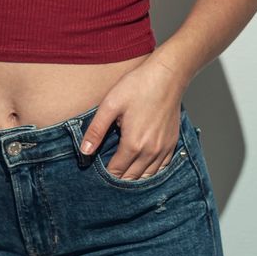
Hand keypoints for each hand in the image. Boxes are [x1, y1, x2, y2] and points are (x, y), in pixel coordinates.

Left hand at [77, 53, 188, 180]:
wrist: (167, 76)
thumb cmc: (138, 86)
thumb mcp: (110, 105)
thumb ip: (96, 130)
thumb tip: (84, 151)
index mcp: (133, 144)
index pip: (116, 172)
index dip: (105, 175)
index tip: (97, 173)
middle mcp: (150, 151)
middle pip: (132, 178)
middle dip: (119, 179)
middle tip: (107, 177)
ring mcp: (164, 148)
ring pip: (148, 176)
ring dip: (134, 178)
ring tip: (122, 175)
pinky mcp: (172, 143)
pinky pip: (162, 168)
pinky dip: (151, 172)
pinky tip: (142, 168)